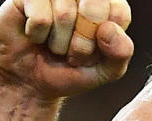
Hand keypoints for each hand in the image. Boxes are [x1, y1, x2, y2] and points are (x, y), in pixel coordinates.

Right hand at [0, 0, 133, 98]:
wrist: (30, 81)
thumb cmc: (69, 70)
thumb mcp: (105, 70)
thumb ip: (121, 53)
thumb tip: (108, 29)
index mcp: (108, 3)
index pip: (118, 13)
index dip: (105, 41)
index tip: (94, 51)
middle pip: (94, 7)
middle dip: (82, 42)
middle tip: (72, 52)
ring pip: (65, 14)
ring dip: (58, 43)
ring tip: (53, 45)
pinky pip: (40, 17)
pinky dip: (37, 35)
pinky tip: (34, 35)